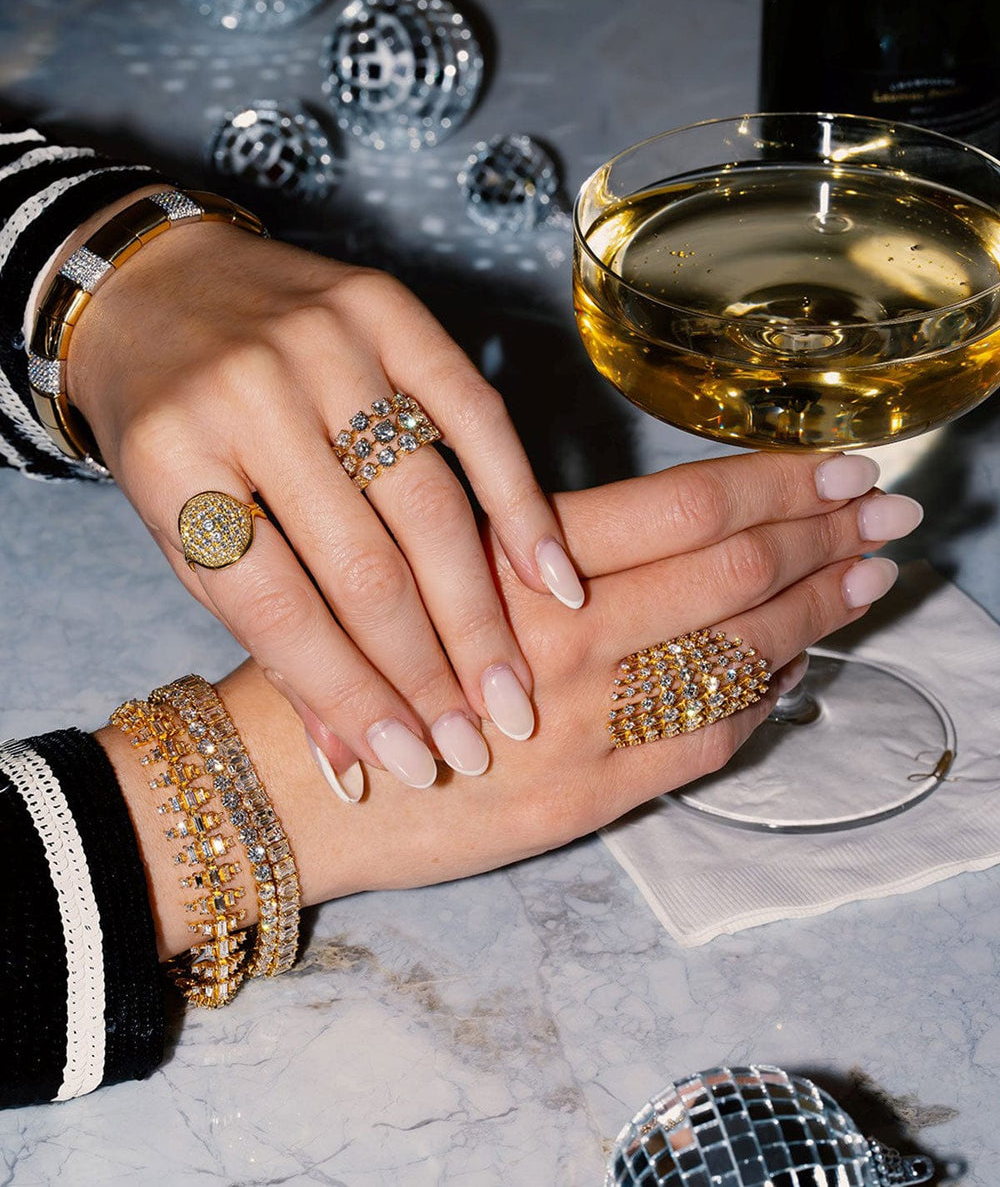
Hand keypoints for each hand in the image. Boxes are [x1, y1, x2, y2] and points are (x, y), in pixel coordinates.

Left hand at [65, 191, 583, 792]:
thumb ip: (267, 633)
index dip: (347, 696)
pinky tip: (553, 578)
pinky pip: (476, 417)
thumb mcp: (181, 531)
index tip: (404, 762)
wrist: (155, 285)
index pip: (276, 606)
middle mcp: (249, 395)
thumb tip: (353, 755)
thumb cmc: (168, 428)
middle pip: (364, 564)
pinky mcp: (389, 309)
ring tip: (515, 691)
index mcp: (174, 461)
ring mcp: (326, 344)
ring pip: (430, 502)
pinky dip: (521, 503)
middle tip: (477, 745)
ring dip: (479, 611)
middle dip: (427, 671)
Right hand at [101, 448, 923, 955]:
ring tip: (865, 578)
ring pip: (735, 654)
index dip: (778, 481)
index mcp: (523, 564)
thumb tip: (660, 530)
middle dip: (822, 536)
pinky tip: (789, 673)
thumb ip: (540, 550)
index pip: (687, 506)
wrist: (283, 785)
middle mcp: (564, 639)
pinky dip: (757, 701)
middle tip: (888, 511)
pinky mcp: (583, 801)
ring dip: (810, 610)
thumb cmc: (342, 657)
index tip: (840, 463)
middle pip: (730, 572)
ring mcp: (583, 726)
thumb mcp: (430, 569)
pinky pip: (700, 743)